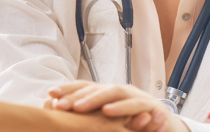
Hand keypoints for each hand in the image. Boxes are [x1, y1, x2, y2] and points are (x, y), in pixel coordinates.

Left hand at [45, 81, 189, 131]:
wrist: (159, 122)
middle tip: (66, 106)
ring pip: (121, 96)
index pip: (84, 87)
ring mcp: (136, 97)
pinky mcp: (153, 108)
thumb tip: (53, 107)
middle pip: (99, 90)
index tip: (50, 93)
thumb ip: (85, 113)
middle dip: (83, 98)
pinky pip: (146, 109)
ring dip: (111, 103)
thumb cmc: (126, 119)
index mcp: (104, 93)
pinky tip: (131, 117)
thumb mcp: (103, 117)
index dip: (68, 89)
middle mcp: (118, 91)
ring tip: (103, 111)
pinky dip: (139, 112)